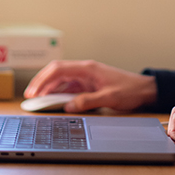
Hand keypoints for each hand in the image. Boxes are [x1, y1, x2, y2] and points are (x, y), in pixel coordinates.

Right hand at [23, 60, 156, 112]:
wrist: (144, 89)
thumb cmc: (129, 89)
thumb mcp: (109, 97)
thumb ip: (87, 101)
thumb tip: (69, 106)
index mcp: (87, 68)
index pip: (59, 69)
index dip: (43, 80)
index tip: (34, 90)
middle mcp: (84, 70)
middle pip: (56, 72)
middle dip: (41, 82)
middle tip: (30, 95)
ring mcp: (85, 76)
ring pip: (61, 79)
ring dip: (48, 87)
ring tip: (37, 99)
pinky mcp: (88, 84)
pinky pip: (69, 86)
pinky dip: (58, 92)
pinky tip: (52, 100)